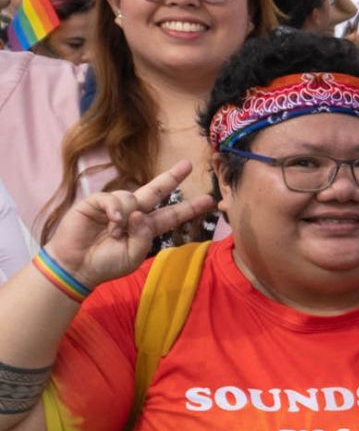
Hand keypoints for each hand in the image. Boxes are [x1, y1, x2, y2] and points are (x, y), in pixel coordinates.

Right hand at [47, 161, 215, 287]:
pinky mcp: (95, 202)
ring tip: (115, 233)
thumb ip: (143, 236)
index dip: (189, 208)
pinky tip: (111, 222)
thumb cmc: (106, 263)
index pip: (172, 215)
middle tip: (187, 164)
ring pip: (132, 197)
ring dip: (126, 217)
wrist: (77, 266)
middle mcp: (134, 213)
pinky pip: (112, 198)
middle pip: (156, 191)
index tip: (208, 200)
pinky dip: (114, 210)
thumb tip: (141, 213)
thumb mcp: (133, 256)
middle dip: (171, 176)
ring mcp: (114, 206)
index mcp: (147, 228)